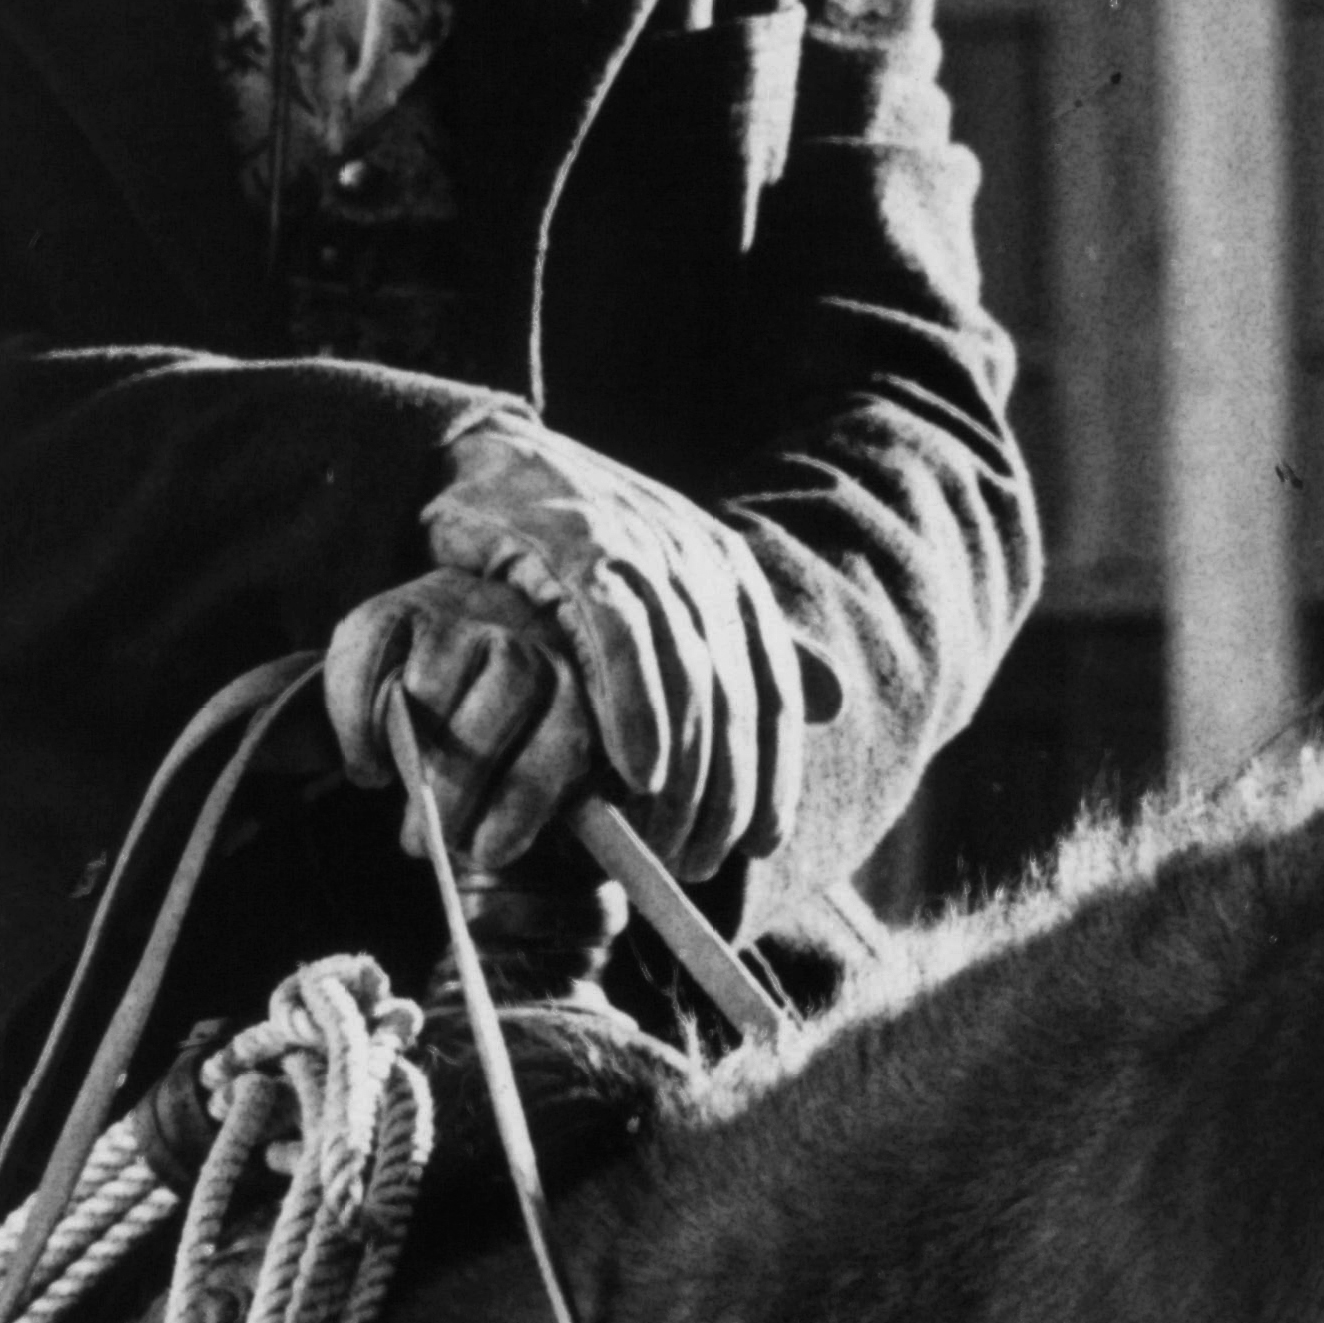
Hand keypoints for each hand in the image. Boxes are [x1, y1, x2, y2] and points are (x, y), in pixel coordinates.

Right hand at [318, 566, 598, 883]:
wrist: (456, 673)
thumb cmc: (501, 762)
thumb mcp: (531, 802)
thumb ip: (530, 843)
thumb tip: (499, 898)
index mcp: (578, 696)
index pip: (569, 732)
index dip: (527, 797)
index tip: (488, 852)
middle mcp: (527, 643)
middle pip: (510, 684)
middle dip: (462, 778)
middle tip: (433, 839)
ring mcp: (460, 619)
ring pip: (435, 678)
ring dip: (411, 750)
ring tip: (400, 799)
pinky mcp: (395, 608)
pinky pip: (369, 655)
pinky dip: (356, 720)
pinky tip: (370, 768)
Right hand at [420, 417, 797, 881]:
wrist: (490, 458)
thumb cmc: (574, 542)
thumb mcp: (667, 590)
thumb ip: (742, 647)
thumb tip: (834, 702)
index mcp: (732, 575)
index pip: (775, 693)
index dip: (775, 775)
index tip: (759, 845)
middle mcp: (701, 559)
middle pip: (737, 698)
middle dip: (725, 792)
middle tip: (697, 864)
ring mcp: (645, 547)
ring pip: (690, 677)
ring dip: (685, 773)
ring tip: (662, 843)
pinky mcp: (578, 543)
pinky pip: (622, 639)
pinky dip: (637, 711)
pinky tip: (635, 775)